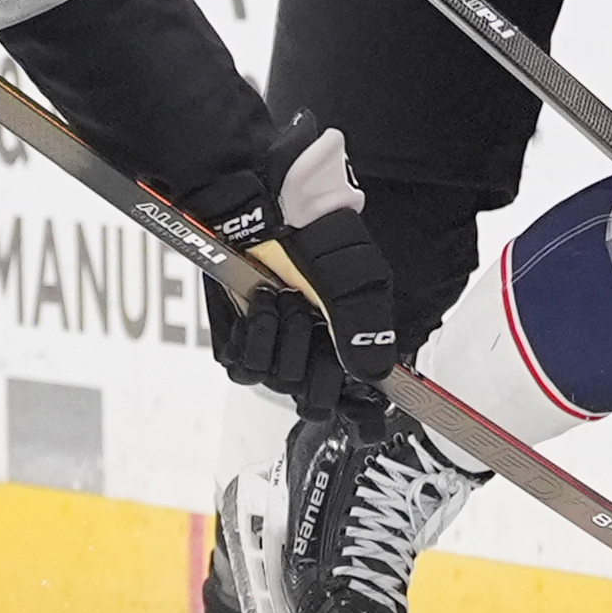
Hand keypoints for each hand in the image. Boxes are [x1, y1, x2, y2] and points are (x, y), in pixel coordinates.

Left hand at [191, 118, 400, 410]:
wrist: (262, 202)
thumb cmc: (314, 230)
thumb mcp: (354, 276)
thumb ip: (365, 326)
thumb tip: (375, 373)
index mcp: (345, 341)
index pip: (352, 401)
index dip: (353, 410)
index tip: (358, 408)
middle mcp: (310, 349)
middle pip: (309, 398)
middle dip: (309, 359)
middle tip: (310, 317)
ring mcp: (272, 344)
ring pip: (275, 382)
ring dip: (281, 340)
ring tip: (284, 299)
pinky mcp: (236, 335)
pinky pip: (240, 365)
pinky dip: (254, 334)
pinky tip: (262, 300)